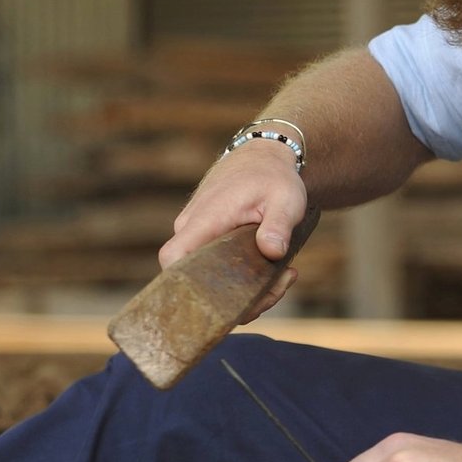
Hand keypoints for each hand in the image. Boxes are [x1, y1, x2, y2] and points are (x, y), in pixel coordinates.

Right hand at [159, 141, 307, 319]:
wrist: (264, 160)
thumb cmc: (273, 178)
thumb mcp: (286, 198)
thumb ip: (278, 224)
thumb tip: (271, 252)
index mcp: (205, 220)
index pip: (174, 258)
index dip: (184, 286)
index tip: (223, 300)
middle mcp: (193, 231)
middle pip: (197, 282)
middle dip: (239, 298)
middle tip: (280, 286)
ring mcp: (198, 239)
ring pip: (211, 281)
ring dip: (249, 291)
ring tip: (287, 275)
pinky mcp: (209, 245)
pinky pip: (219, 273)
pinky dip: (247, 281)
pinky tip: (278, 273)